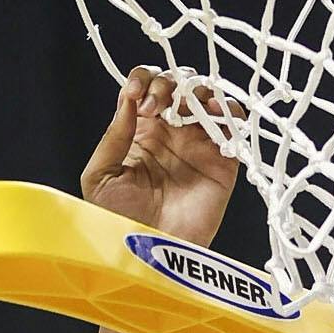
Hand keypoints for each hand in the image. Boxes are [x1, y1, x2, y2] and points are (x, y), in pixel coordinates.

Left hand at [79, 67, 239, 246]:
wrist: (150, 252)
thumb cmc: (119, 219)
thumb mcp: (100, 176)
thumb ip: (113, 136)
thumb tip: (127, 99)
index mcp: (139, 132)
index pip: (144, 87)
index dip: (143, 80)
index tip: (137, 97)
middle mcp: (170, 132)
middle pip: (177, 84)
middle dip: (167, 84)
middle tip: (157, 107)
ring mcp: (197, 143)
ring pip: (206, 96)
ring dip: (196, 90)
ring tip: (184, 109)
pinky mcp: (222, 159)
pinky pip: (233, 125)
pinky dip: (228, 110)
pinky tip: (212, 113)